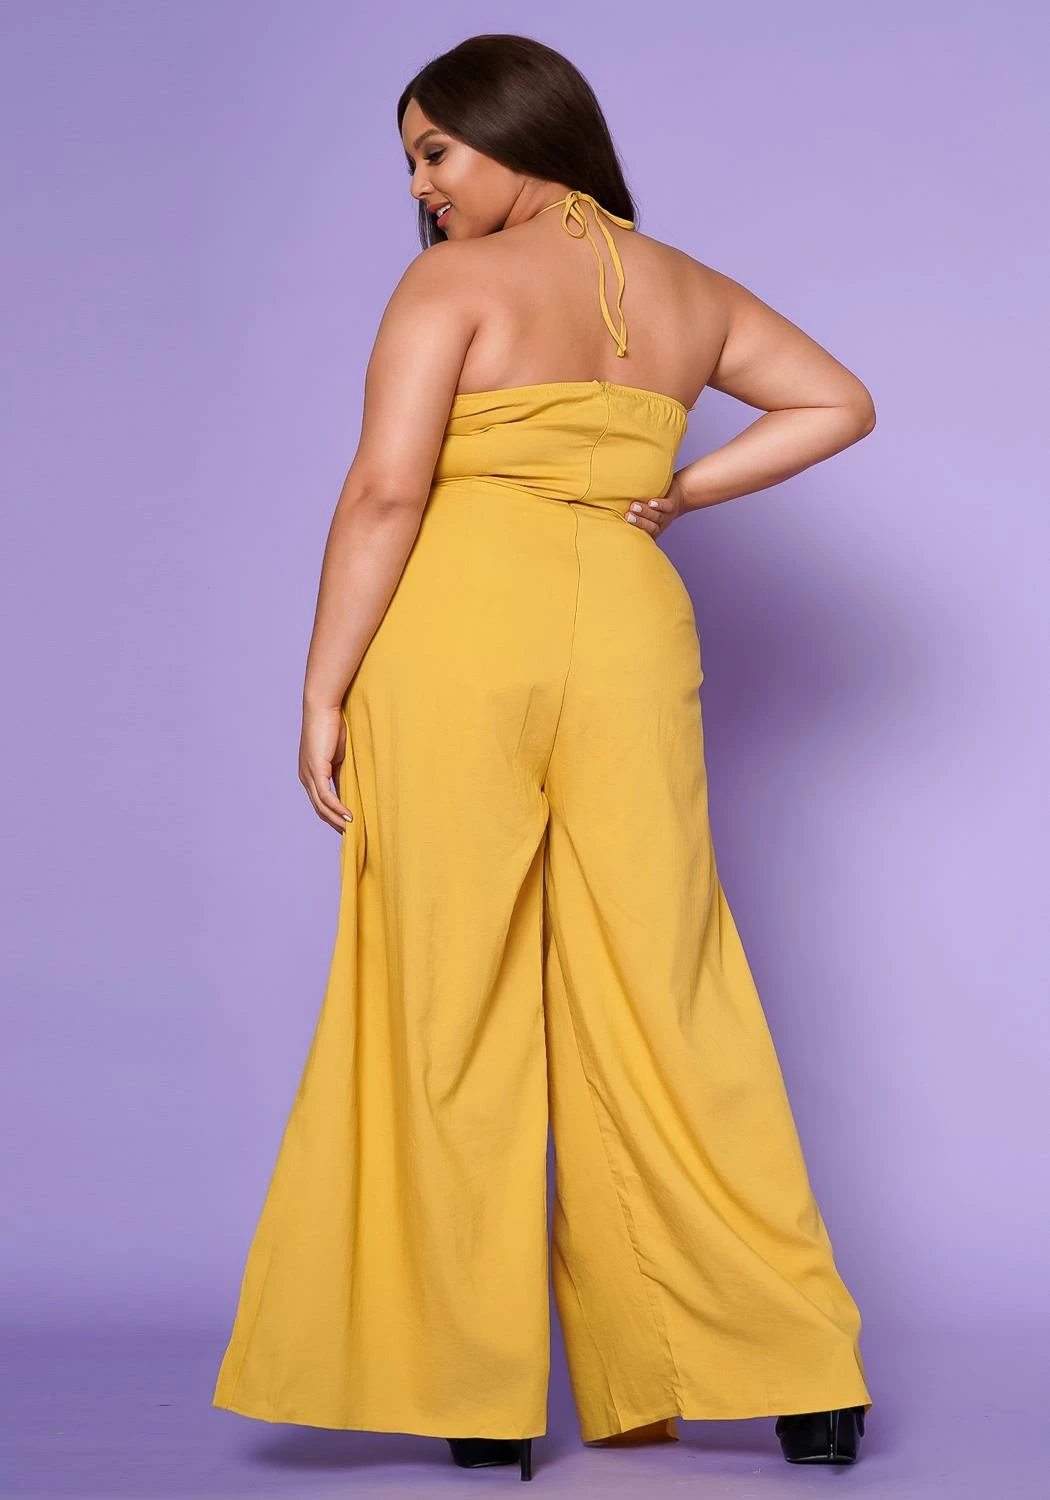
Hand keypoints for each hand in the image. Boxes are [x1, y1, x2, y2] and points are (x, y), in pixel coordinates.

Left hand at [298, 702, 354, 831]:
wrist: (323, 707)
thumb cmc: (332, 726)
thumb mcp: (339, 755)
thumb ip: (341, 772)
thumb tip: (349, 789)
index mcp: (309, 773)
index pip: (320, 801)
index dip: (333, 815)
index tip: (347, 825)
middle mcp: (305, 776)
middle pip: (319, 808)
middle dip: (334, 823)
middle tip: (350, 836)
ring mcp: (308, 774)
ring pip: (321, 806)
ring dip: (337, 820)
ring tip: (352, 830)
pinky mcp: (315, 770)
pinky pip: (326, 796)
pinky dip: (338, 808)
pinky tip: (349, 817)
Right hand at [623, 472, 687, 538]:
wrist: (680, 493)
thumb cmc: (653, 503)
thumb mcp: (642, 512)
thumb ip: (628, 514)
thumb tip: (600, 515)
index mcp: (650, 530)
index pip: (642, 535)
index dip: (633, 534)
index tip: (620, 532)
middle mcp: (658, 525)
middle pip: (650, 526)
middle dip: (638, 522)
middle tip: (627, 516)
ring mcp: (666, 516)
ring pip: (657, 516)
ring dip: (645, 512)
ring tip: (634, 506)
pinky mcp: (672, 504)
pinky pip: (666, 506)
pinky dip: (659, 505)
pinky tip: (652, 502)